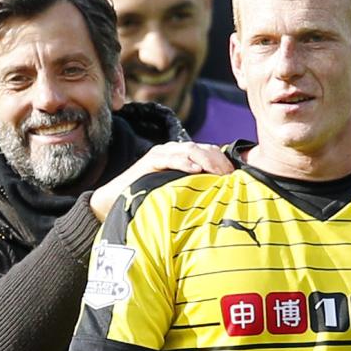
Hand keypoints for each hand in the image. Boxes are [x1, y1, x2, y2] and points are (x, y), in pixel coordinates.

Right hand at [91, 142, 230, 220]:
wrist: (114, 201)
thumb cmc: (147, 200)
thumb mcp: (176, 193)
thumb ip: (194, 191)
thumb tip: (219, 202)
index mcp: (182, 157)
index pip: (209, 152)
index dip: (224, 161)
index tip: (236, 176)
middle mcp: (173, 151)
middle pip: (204, 148)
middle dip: (220, 160)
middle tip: (231, 176)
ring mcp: (162, 153)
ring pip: (191, 149)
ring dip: (208, 160)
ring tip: (220, 173)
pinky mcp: (150, 160)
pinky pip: (171, 157)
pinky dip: (185, 162)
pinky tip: (197, 170)